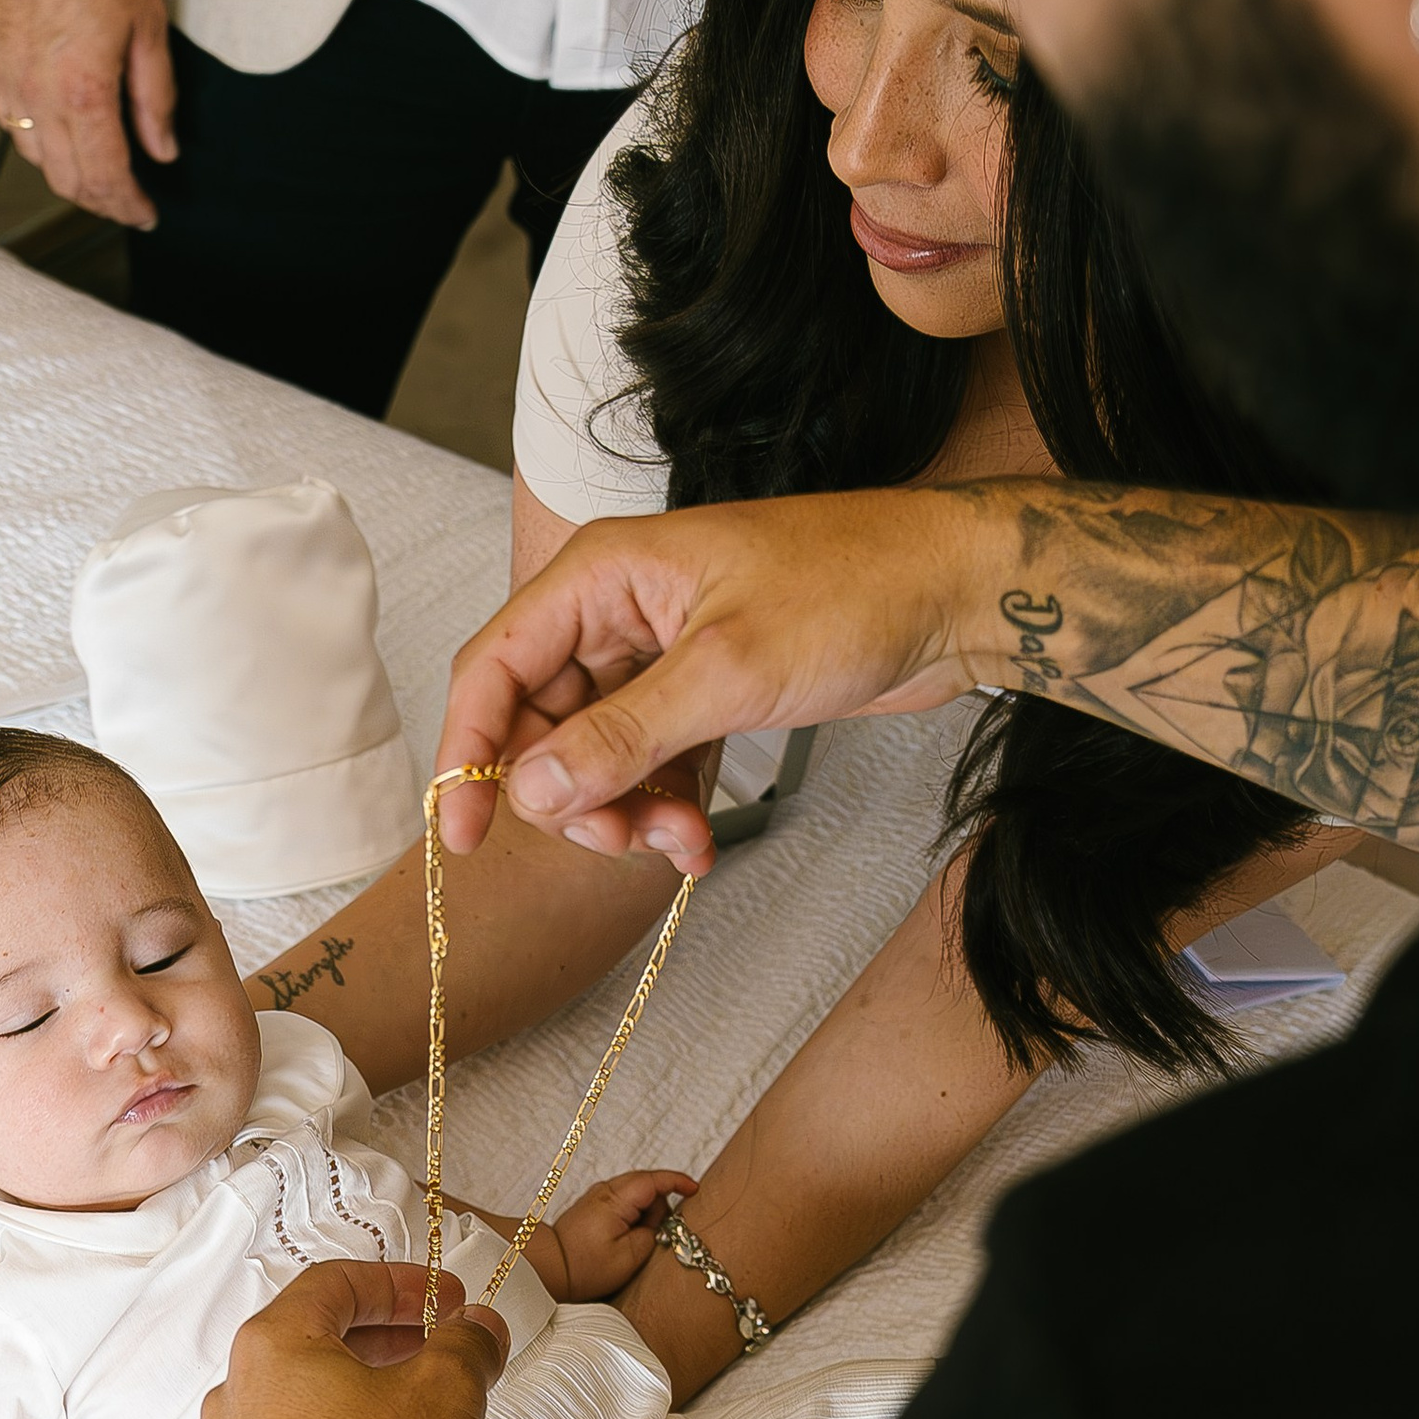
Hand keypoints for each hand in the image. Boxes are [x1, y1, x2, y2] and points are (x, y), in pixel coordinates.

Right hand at [0, 0, 175, 227]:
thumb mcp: (148, 29)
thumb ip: (156, 99)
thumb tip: (163, 148)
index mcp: (84, 91)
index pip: (106, 176)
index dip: (128, 206)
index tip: (144, 214)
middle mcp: (38, 95)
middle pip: (66, 179)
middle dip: (99, 201)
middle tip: (124, 201)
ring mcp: (7, 79)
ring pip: (35, 157)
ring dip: (67, 173)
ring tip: (96, 169)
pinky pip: (11, 122)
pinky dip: (38, 140)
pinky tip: (60, 131)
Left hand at [201, 1258, 508, 1418]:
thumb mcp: (445, 1392)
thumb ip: (466, 1345)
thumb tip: (479, 1328)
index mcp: (272, 1347)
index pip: (334, 1283)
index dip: (398, 1283)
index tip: (444, 1300)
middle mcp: (234, 1397)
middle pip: (310, 1345)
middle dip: (381, 1342)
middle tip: (435, 1353)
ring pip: (295, 1409)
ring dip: (352, 1400)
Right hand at [433, 490, 1006, 864]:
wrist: (953, 593)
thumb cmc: (853, 590)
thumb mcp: (726, 671)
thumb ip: (623, 734)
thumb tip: (533, 787)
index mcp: (603, 575)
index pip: (494, 668)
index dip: (469, 752)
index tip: (465, 832)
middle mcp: (619, 611)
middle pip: (541, 724)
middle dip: (572, 796)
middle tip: (622, 840)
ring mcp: (662, 655)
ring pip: (597, 756)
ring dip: (626, 813)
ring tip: (683, 840)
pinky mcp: (704, 693)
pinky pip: (651, 765)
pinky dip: (665, 809)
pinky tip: (698, 843)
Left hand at [541, 1168, 696, 1302]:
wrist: (550, 1268)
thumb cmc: (584, 1267)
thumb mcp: (629, 1257)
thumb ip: (653, 1233)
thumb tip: (661, 1221)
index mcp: (616, 1200)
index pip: (654, 1180)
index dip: (678, 1182)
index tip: (695, 1189)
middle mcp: (605, 1191)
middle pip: (647, 1183)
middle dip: (661, 1204)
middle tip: (662, 1232)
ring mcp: (597, 1196)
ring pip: (635, 1193)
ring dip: (645, 1211)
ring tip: (639, 1240)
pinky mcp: (593, 1206)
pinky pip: (623, 1201)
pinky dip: (633, 1213)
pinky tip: (629, 1235)